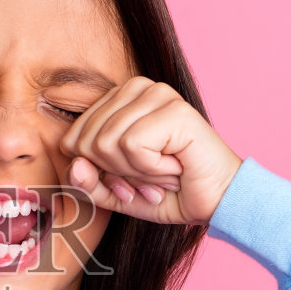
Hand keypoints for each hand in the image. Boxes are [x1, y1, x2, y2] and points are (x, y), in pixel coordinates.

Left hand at [57, 76, 243, 226]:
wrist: (218, 203)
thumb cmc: (169, 193)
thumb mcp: (116, 194)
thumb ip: (87, 183)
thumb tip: (72, 165)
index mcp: (117, 100)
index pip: (72, 139)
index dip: (99, 172)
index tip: (133, 176)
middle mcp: (137, 87)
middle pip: (86, 141)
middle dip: (116, 173)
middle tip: (151, 176)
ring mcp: (157, 93)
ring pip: (106, 142)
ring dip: (136, 173)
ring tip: (164, 170)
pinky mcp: (173, 109)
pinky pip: (132, 145)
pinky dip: (151, 169)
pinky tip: (174, 166)